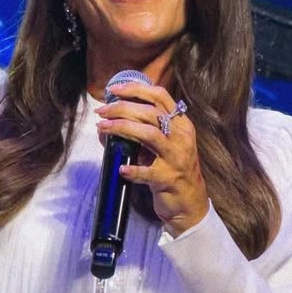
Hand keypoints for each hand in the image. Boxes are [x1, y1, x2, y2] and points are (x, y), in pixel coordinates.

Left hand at [96, 81, 208, 235]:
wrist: (190, 203)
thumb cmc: (171, 169)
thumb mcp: (164, 145)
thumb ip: (142, 130)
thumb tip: (107, 122)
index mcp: (181, 124)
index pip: (160, 96)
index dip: (136, 88)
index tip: (114, 89)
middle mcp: (181, 137)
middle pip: (150, 113)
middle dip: (122, 108)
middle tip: (101, 112)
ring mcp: (176, 158)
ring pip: (149, 134)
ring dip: (122, 128)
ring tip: (103, 128)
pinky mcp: (168, 179)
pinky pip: (148, 172)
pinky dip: (133, 169)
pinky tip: (121, 169)